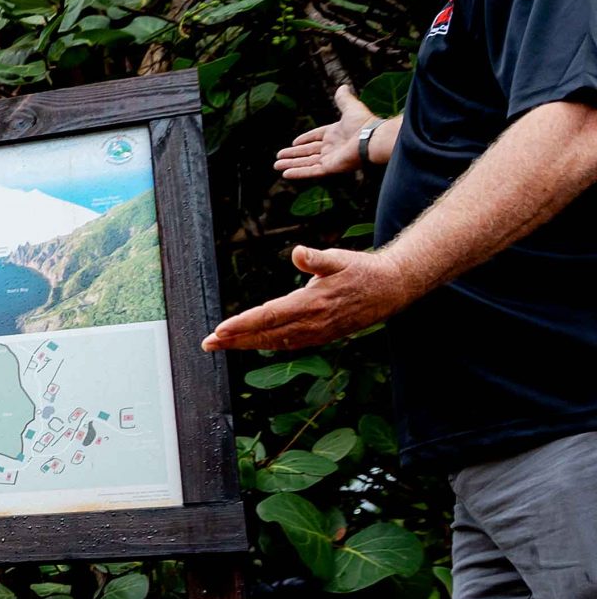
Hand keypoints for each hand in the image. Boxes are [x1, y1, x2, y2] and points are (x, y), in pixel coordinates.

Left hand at [203, 245, 415, 352]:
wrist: (391, 289)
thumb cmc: (361, 270)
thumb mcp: (340, 259)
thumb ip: (317, 258)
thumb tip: (298, 253)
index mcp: (312, 303)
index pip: (269, 316)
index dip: (243, 325)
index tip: (220, 329)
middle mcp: (312, 322)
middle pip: (266, 335)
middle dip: (234, 340)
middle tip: (207, 344)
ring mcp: (316, 333)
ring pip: (274, 342)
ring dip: (246, 345)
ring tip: (220, 345)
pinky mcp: (321, 336)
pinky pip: (287, 344)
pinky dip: (265, 345)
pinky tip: (250, 344)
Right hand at [275, 84, 378, 180]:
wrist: (371, 138)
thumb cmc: (363, 122)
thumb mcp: (350, 107)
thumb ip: (344, 99)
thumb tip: (343, 86)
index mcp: (335, 134)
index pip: (316, 137)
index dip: (305, 140)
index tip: (294, 143)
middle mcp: (331, 147)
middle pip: (308, 152)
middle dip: (293, 154)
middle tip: (279, 156)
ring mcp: (330, 158)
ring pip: (306, 162)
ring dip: (291, 164)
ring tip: (276, 165)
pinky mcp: (330, 167)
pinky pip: (311, 171)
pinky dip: (298, 172)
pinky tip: (285, 174)